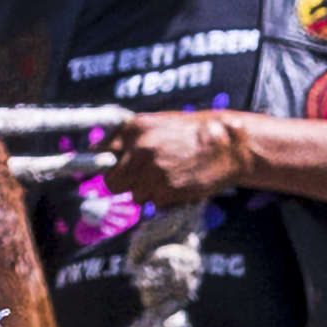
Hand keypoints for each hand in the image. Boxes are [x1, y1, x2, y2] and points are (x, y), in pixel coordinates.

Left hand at [109, 107, 253, 203]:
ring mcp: (151, 172)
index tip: (110, 168)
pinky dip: (165, 199)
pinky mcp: (165, 191)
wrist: (227, 146)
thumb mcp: (159, 123)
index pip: (100, 151)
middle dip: (124, 183)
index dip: (104, 163)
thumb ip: (132, 137)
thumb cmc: (194, 133)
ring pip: (135, 195)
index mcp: (134, 128)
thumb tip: (104, 153)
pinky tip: (180, 184)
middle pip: (112, 181)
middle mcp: (138, 149)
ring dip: (148, 192)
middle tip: (141, 180)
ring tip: (170, 177)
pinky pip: (155, 203)